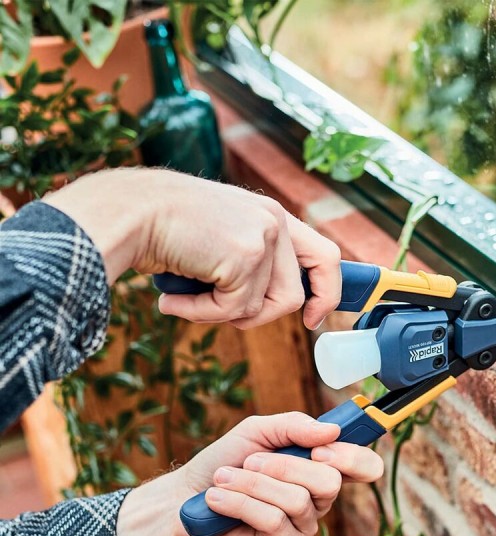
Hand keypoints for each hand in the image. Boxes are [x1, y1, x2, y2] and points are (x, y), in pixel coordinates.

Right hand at [43, 168, 340, 329]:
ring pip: (264, 307)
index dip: (326, 291)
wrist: (127, 214)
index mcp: (270, 215)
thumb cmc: (162, 231)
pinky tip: (173, 299)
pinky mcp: (246, 256)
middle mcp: (274, 221)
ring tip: (186, 299)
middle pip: (294, 294)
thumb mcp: (218, 239)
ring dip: (223, 315)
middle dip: (262, 316)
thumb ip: (248, 263)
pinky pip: (234, 309)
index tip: (313, 318)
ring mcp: (263, 236)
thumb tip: (262, 308)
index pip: (323, 255)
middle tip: (230, 319)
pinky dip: (202, 314)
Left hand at [114, 412, 383, 535]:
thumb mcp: (256, 432)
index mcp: (319, 469)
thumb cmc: (223, 463)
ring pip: (296, 500)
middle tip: (250, 461)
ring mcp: (301, 526)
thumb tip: (332, 431)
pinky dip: (240, 503)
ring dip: (252, 484)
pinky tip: (217, 500)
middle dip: (284, 466)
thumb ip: (294, 427)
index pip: (363, 467)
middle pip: (330, 482)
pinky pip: (272, 520)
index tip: (322, 450)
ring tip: (223, 479)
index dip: (353, 459)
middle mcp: (317, 500)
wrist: (181, 499)